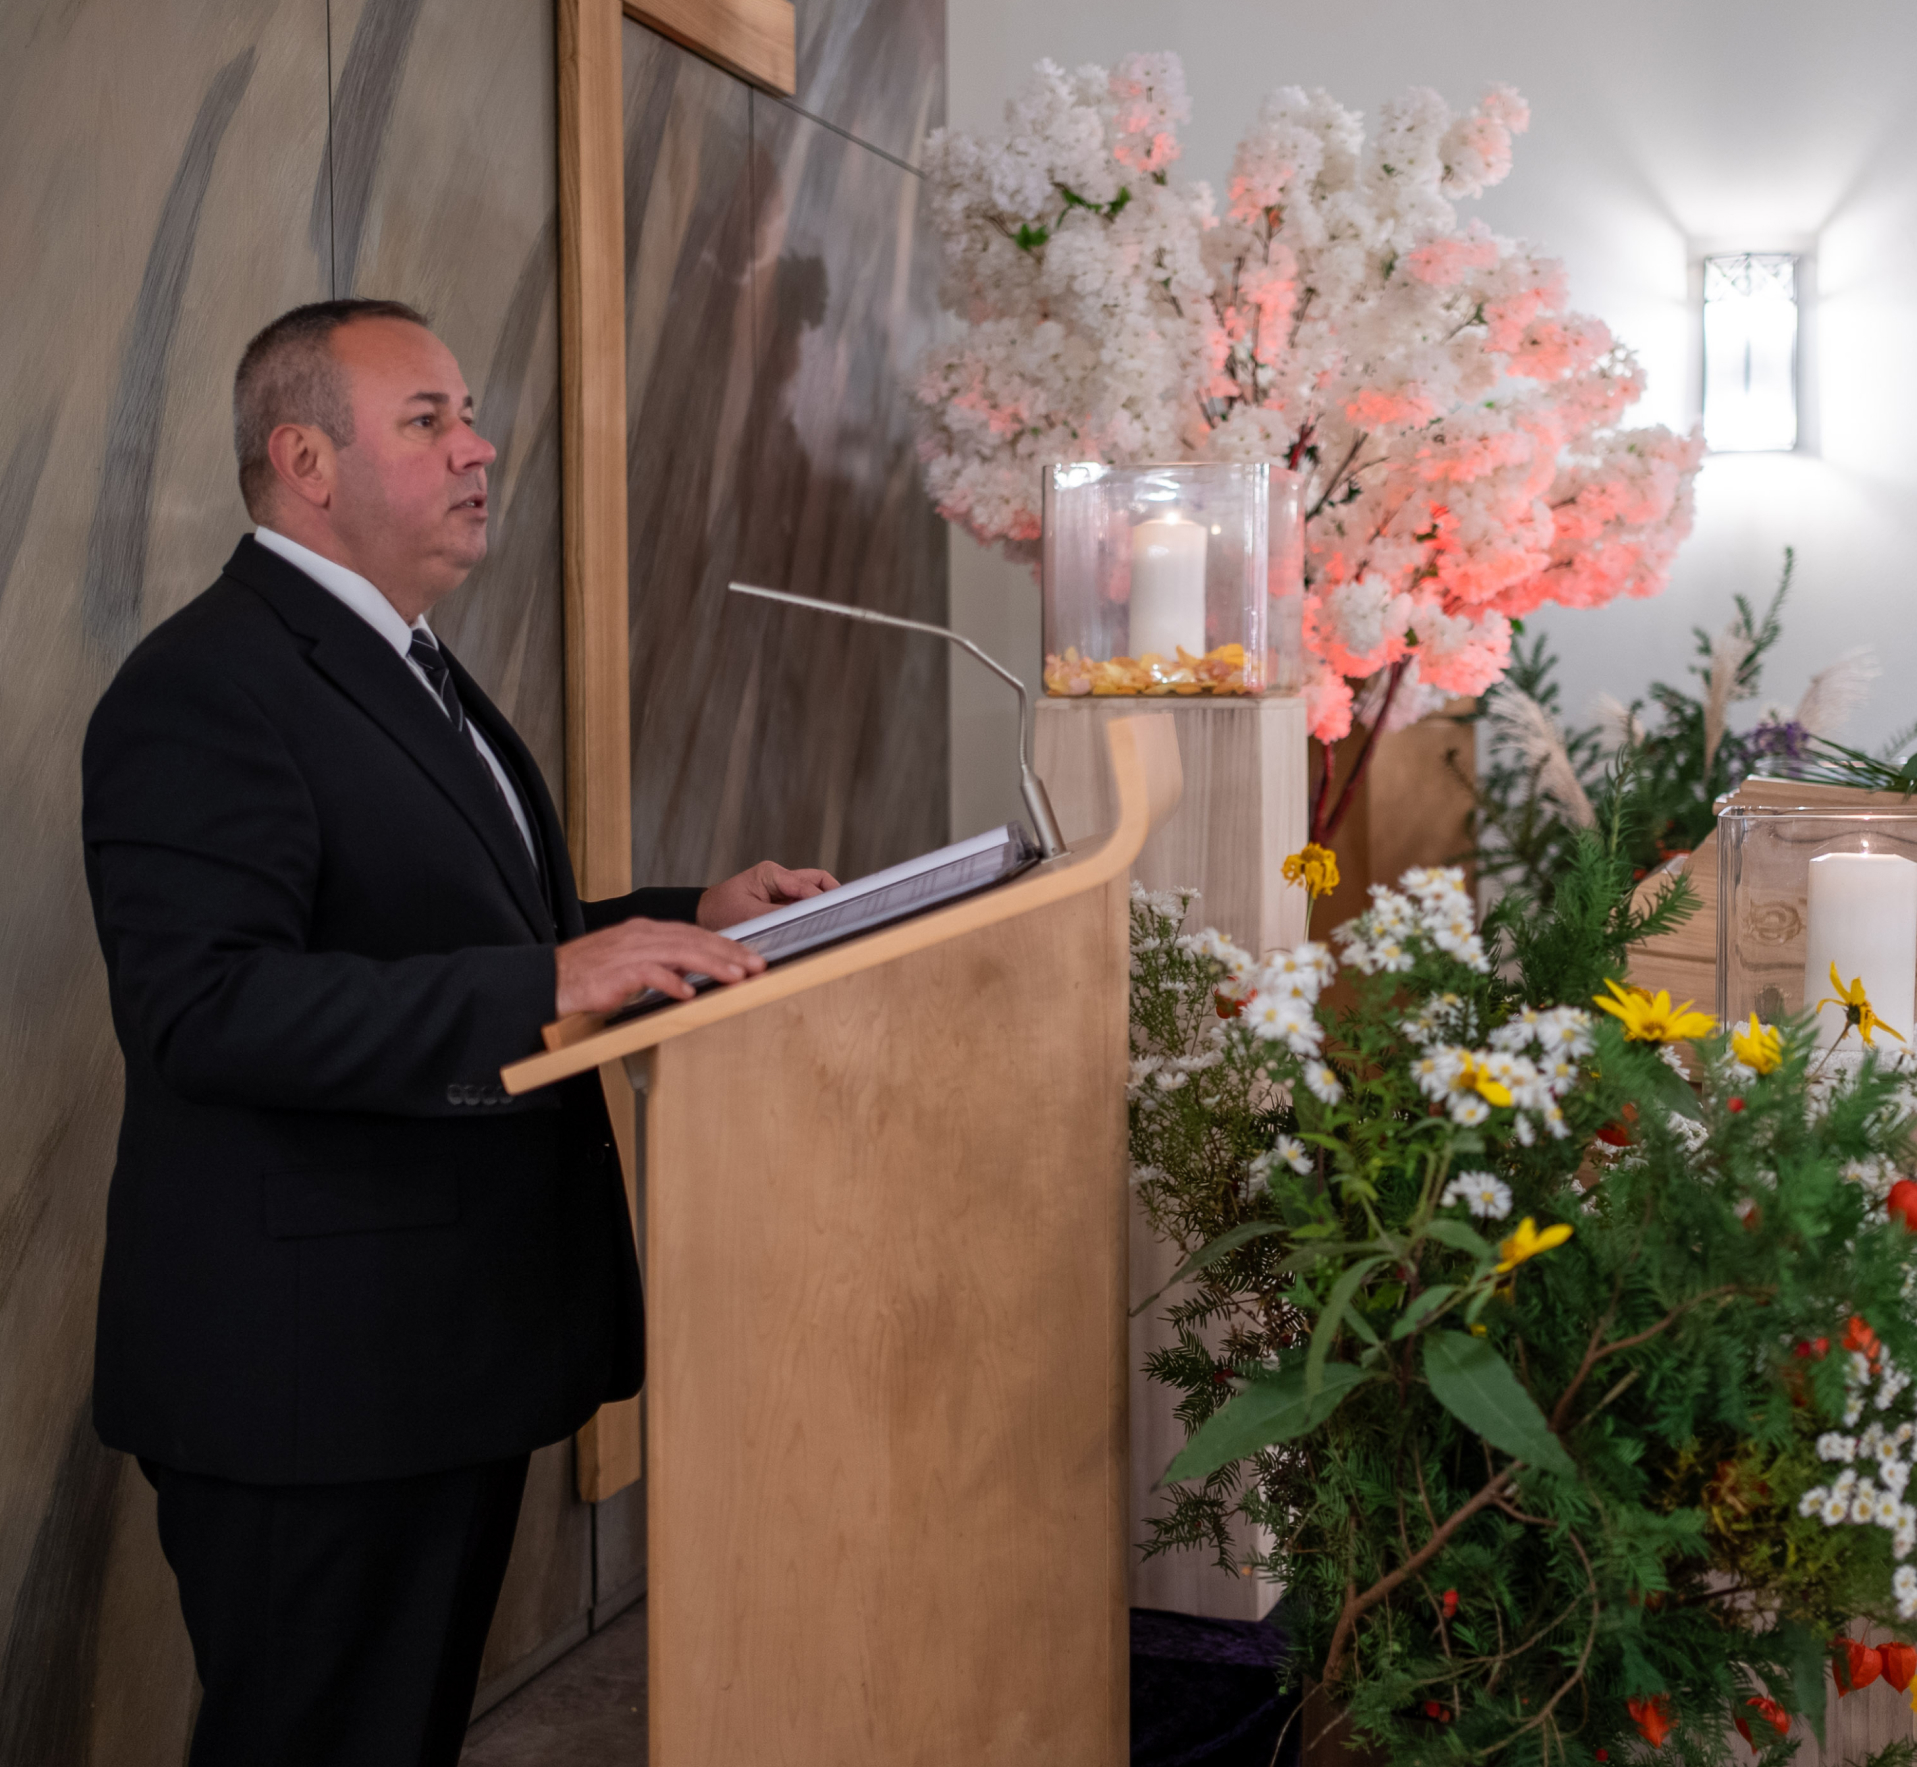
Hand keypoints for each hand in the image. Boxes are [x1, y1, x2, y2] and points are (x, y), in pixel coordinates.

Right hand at [554, 918, 765, 1016]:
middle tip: (755, 965)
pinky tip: (689, 993)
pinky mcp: (617, 972)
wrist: (552, 978)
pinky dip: (671, 982)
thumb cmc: (592, 975)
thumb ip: (662, 964)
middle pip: (695, 940)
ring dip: (711, 965)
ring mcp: (630, 951)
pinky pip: (650, 974)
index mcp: (647, 932)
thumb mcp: (633, 963)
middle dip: (729, 953)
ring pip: (680, 953)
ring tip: (735, 977)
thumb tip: (692, 974)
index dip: (725, 945)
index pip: (695, 934)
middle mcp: (642, 936)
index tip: (749, 956)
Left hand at [697, 860, 839, 931]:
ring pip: (813, 891)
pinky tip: (816, 926)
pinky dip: (811, 913)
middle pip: (817, 881)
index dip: (822, 899)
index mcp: (770, 873)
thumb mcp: (748, 916)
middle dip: (830, 895)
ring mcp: (781, 888)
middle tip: (844, 913)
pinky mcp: (781, 900)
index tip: (835, 912)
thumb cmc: (719, 912)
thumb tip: (805, 921)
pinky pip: (803, 904)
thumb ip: (779, 917)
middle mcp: (779, 877)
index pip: (806, 884)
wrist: (703, 916)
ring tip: (832, 921)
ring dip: (821, 905)